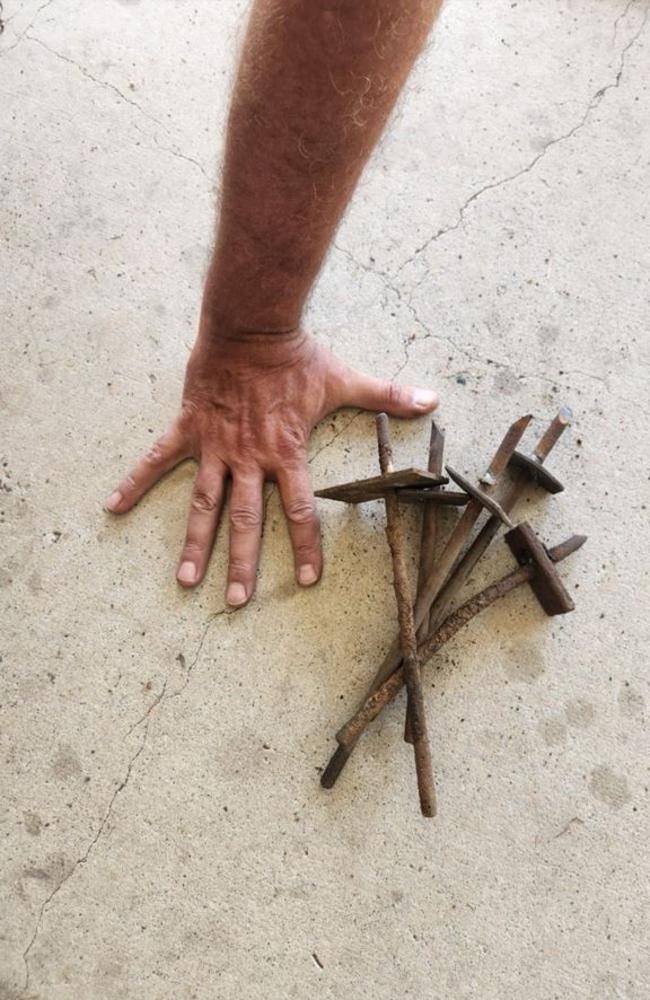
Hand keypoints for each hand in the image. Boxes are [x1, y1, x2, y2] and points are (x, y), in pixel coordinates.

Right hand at [105, 325, 437, 606]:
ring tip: (186, 580)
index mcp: (286, 454)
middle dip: (243, 564)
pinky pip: (156, 460)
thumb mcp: (344, 379)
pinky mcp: (190, 429)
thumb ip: (387, 396)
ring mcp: (216, 447)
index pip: (301, 511)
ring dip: (195, 543)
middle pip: (246, 521)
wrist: (251, 325)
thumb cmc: (297, 356)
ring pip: (203, 503)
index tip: (308, 582)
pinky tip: (112, 507)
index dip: (307, 547)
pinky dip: (134, 482)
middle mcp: (250, 459)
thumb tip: (432, 400)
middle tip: (236, 603)